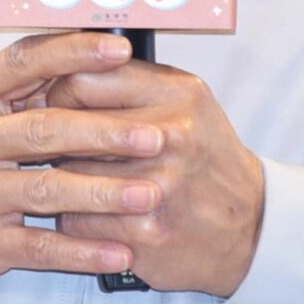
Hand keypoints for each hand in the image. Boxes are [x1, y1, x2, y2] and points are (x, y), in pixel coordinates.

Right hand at [0, 32, 165, 283]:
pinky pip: (37, 246)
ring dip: (102, 194)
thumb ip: (12, 83)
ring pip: (46, 190)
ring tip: (150, 195)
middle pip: (43, 131)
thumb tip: (80, 52)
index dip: (72, 54)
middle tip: (154, 135)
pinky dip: (80, 252)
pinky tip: (119, 252)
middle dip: (104, 134)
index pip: (23, 64)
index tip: (119, 49)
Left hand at [48, 62, 264, 297]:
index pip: (83, 79)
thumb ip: (132, 82)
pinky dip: (76, 219)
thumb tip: (60, 71)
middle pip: (71, 129)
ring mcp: (158, 187)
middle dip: (56, 140)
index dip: (57, 93)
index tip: (54, 105)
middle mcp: (170, 137)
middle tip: (53, 146)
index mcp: (177, 94)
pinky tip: (94, 214)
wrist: (250, 226)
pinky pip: (76, 221)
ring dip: (63, 182)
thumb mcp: (185, 103)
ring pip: (67, 177)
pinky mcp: (145, 232)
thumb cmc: (207, 161)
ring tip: (80, 181)